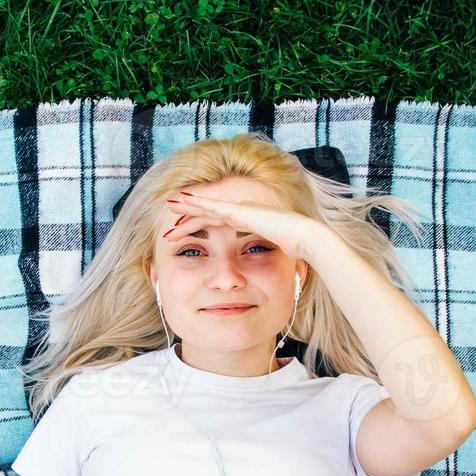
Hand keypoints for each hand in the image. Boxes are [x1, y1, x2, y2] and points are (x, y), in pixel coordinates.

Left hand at [162, 189, 333, 262]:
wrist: (305, 238)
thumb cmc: (297, 249)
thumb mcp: (273, 256)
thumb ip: (265, 259)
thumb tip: (261, 273)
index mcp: (249, 222)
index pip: (219, 222)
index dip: (202, 226)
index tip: (186, 232)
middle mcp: (242, 212)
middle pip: (209, 212)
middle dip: (189, 213)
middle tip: (171, 215)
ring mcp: (241, 209)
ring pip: (206, 207)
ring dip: (187, 207)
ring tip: (169, 206)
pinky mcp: (239, 211)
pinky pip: (211, 207)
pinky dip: (195, 204)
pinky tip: (181, 202)